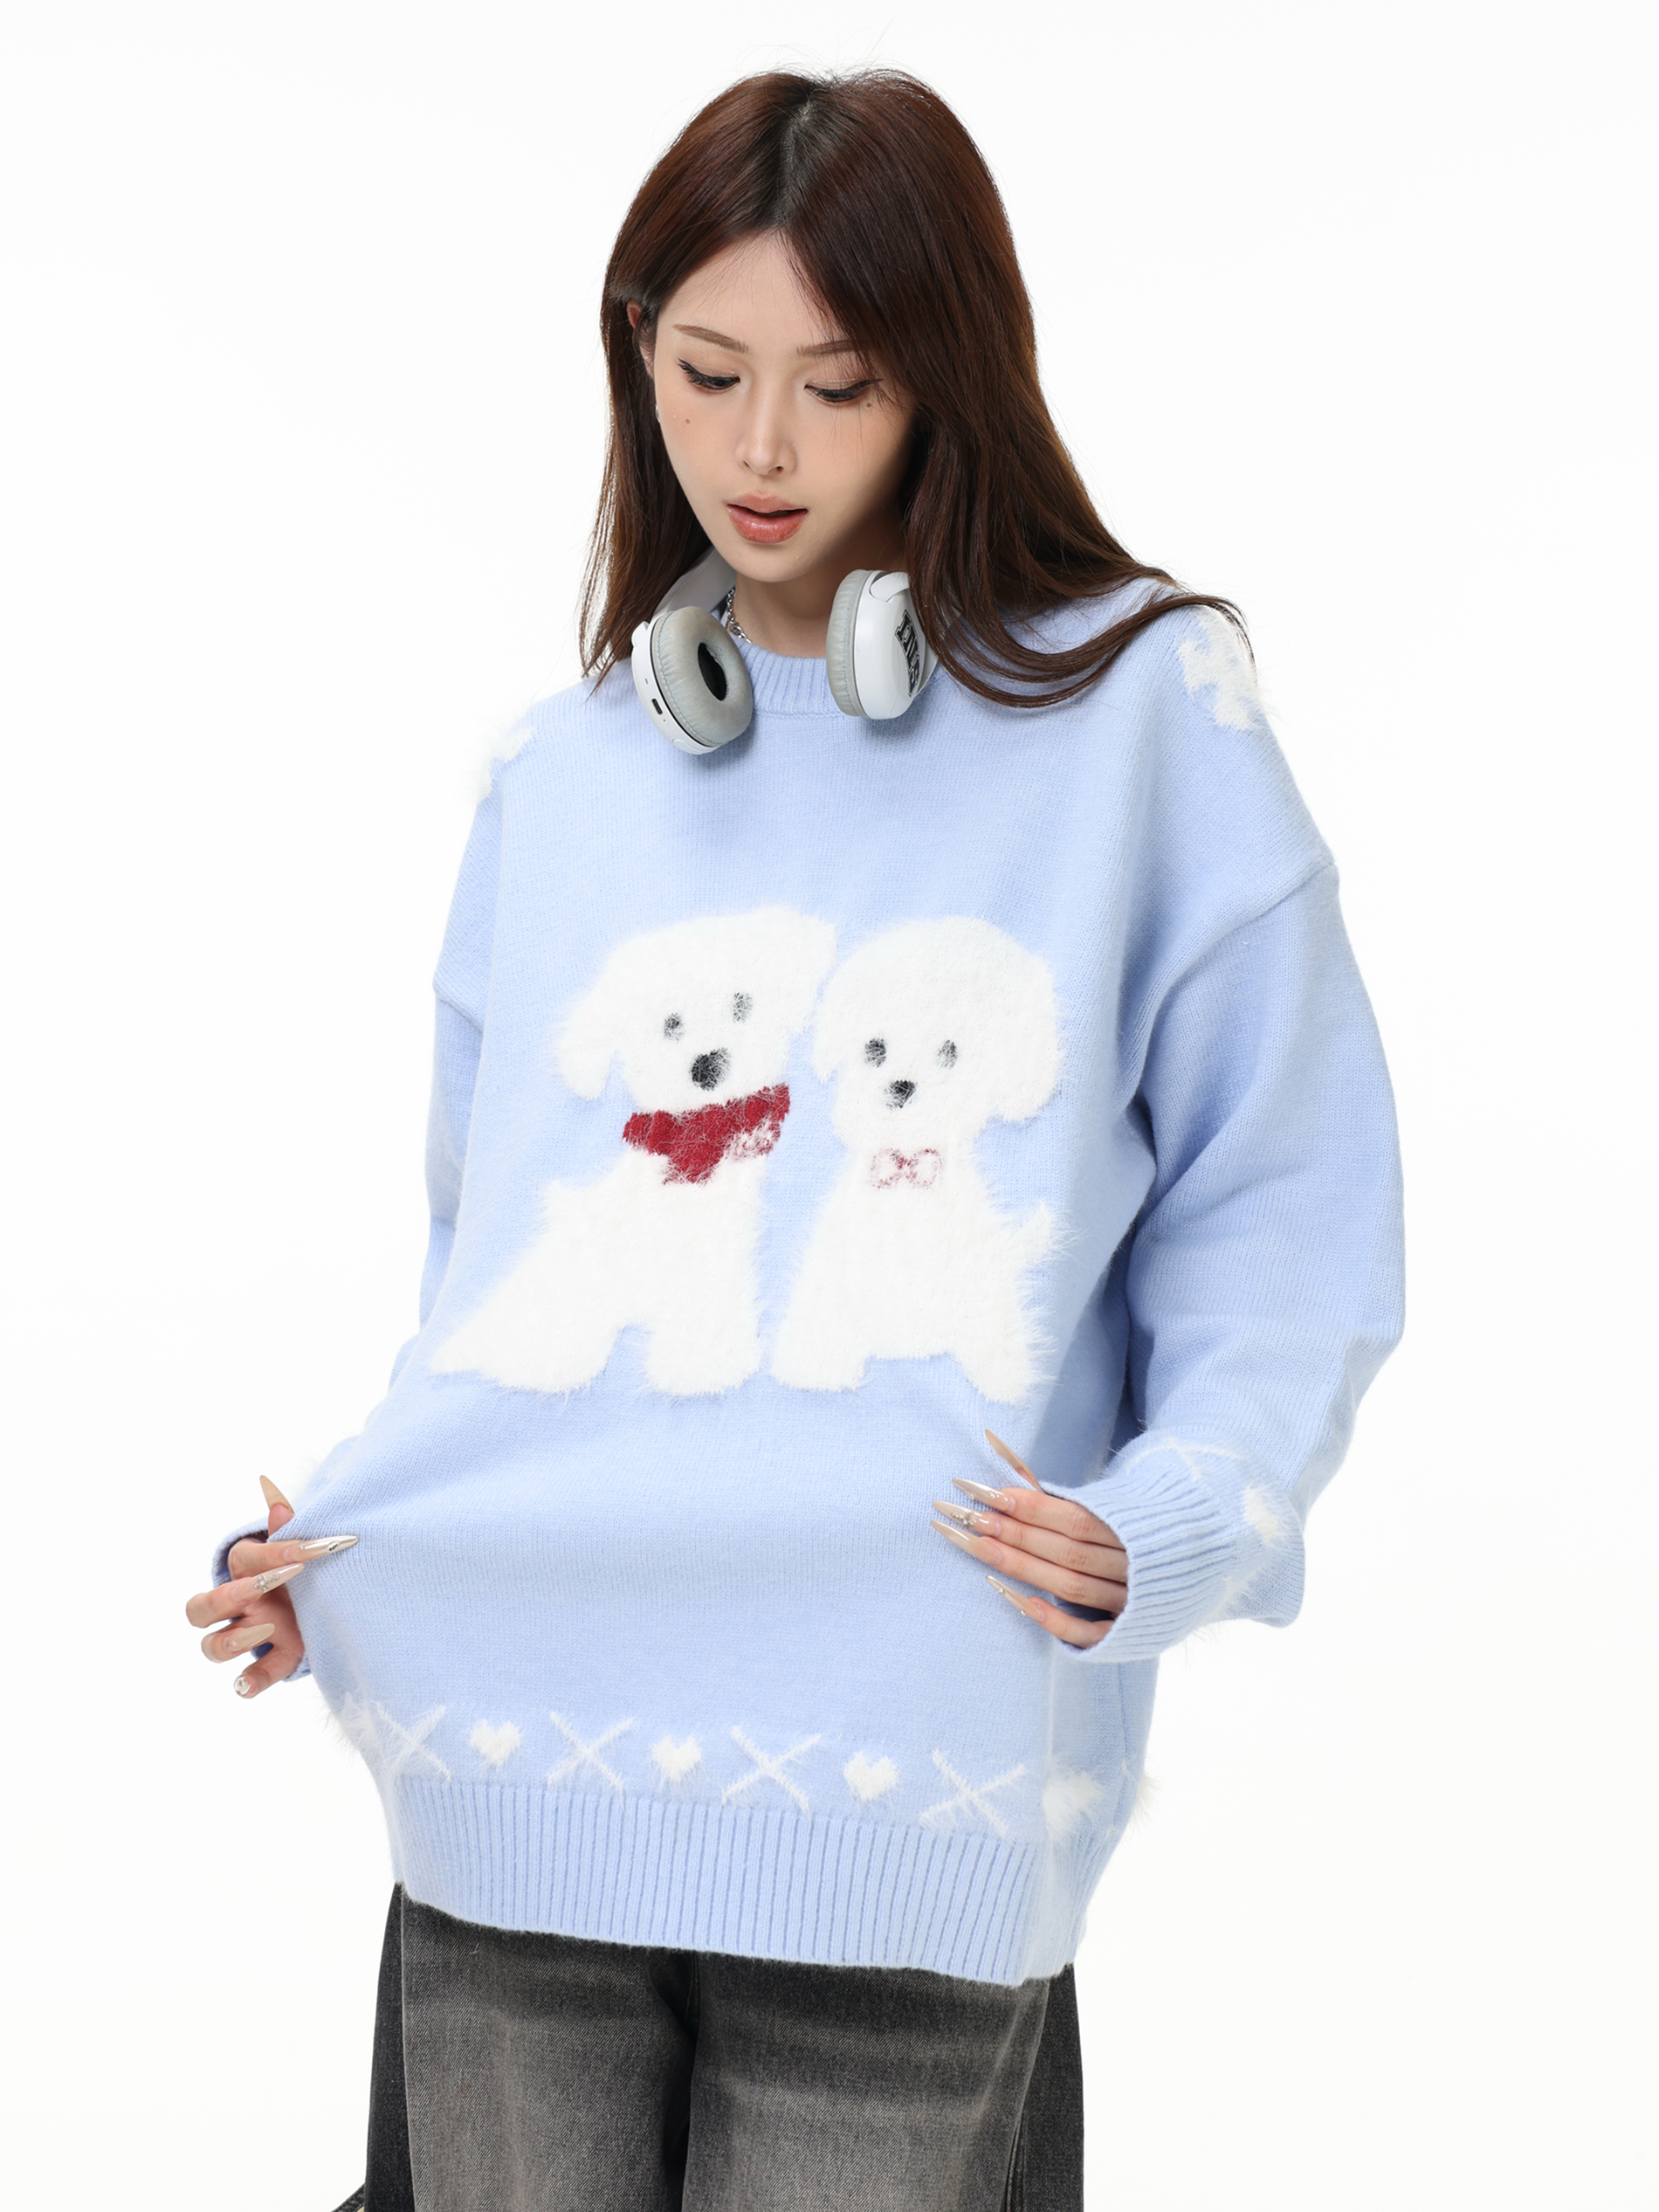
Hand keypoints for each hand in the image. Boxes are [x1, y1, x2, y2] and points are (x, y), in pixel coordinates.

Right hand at [184, 1479, 356, 1698]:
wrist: (328, 1595)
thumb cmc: (308, 1564)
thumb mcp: (302, 1546)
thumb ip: (288, 1525)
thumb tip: (271, 1489)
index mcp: (247, 1570)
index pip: (244, 1559)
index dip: (274, 1553)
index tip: (312, 1551)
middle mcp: (239, 1606)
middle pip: (200, 1609)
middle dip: (229, 1597)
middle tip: (266, 1586)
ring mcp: (251, 1635)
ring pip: (212, 1646)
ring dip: (232, 1640)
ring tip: (268, 1628)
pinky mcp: (274, 1659)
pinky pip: (248, 1679)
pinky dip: (248, 1683)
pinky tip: (249, 1684)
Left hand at [930, 1431, 1127, 1648]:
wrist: (1202, 1560)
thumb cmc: (1140, 1523)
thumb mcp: (1114, 1500)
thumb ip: (1058, 1490)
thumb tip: (997, 1448)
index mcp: (1135, 1526)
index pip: (1074, 1518)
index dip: (1029, 1506)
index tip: (985, 1493)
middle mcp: (1135, 1564)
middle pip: (1067, 1551)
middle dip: (1015, 1533)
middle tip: (969, 1517)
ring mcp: (1133, 1601)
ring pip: (1072, 1586)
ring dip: (1023, 1568)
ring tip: (980, 1548)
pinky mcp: (1128, 1631)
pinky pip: (1090, 1632)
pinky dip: (1057, 1621)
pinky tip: (1021, 1602)